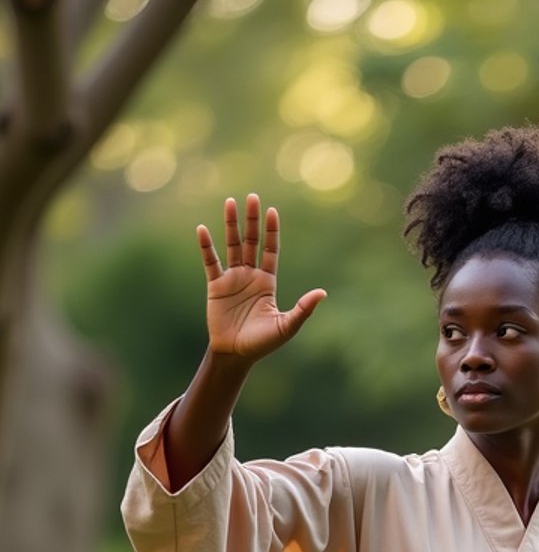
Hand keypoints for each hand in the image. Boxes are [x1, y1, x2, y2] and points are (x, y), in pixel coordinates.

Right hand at [197, 193, 325, 359]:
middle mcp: (250, 276)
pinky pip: (210, 262)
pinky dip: (206, 246)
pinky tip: (203, 229)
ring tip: (230, 202)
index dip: (272, 231)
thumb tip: (323, 293)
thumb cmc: (263, 343)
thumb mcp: (286, 326)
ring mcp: (232, 279)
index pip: (271, 250)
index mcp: (267, 282)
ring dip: (231, 224)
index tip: (272, 211)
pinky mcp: (215, 286)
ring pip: (232, 245)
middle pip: (252, 241)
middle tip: (252, 197)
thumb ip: (303, 309)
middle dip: (253, 220)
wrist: (236, 354)